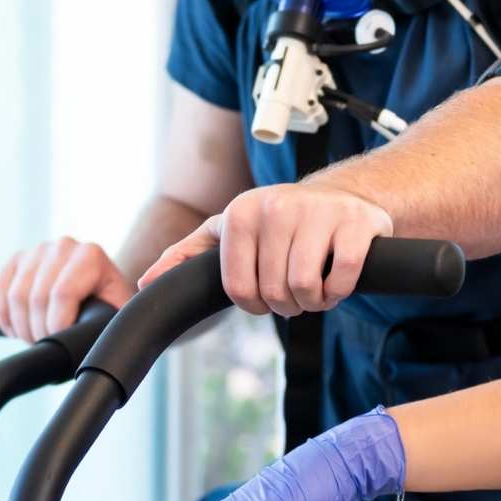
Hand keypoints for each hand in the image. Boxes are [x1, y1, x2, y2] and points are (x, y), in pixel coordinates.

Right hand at [0, 238, 133, 340]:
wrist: (98, 291)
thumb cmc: (109, 306)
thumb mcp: (118, 311)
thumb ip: (114, 317)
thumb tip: (108, 327)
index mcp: (91, 255)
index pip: (62, 294)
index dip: (57, 326)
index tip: (61, 342)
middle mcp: (63, 246)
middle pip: (36, 297)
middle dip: (39, 331)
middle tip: (48, 345)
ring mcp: (38, 250)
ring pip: (15, 297)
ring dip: (22, 327)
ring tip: (36, 339)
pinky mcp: (17, 259)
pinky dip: (4, 316)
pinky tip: (17, 329)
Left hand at [140, 183, 394, 315]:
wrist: (339, 196)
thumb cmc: (277, 223)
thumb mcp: (227, 232)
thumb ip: (185, 256)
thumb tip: (144, 283)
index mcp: (240, 213)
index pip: (240, 290)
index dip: (256, 304)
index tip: (267, 293)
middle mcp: (276, 208)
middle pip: (275, 292)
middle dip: (288, 304)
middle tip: (295, 290)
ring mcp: (318, 213)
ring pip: (307, 288)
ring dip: (314, 301)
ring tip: (315, 286)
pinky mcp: (355, 223)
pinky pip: (343, 278)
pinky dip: (340, 290)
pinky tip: (337, 279)